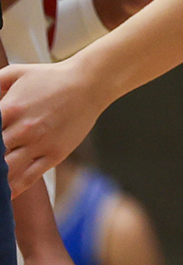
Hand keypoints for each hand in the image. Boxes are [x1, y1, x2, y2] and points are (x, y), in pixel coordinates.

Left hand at [0, 60, 109, 195]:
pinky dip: (13, 189)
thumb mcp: (16, 72)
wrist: (90, 83)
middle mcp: (23, 129)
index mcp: (9, 109)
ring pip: (7, 171)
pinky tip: (4, 194)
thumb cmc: (51, 78)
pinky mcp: (54, 154)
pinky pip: (28, 178)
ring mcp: (40, 143)